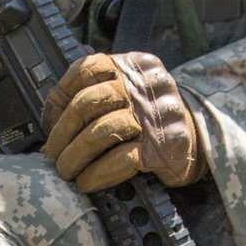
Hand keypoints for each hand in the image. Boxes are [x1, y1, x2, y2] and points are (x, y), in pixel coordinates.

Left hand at [42, 52, 204, 192]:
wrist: (196, 140)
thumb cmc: (150, 117)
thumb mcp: (127, 91)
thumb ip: (93, 88)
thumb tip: (52, 105)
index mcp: (132, 65)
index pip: (87, 68)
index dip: (62, 96)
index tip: (49, 121)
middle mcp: (145, 84)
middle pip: (89, 102)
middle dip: (63, 132)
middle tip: (51, 153)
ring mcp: (156, 114)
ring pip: (102, 132)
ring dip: (76, 156)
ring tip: (66, 171)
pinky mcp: (164, 146)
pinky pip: (122, 159)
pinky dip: (99, 173)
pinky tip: (87, 181)